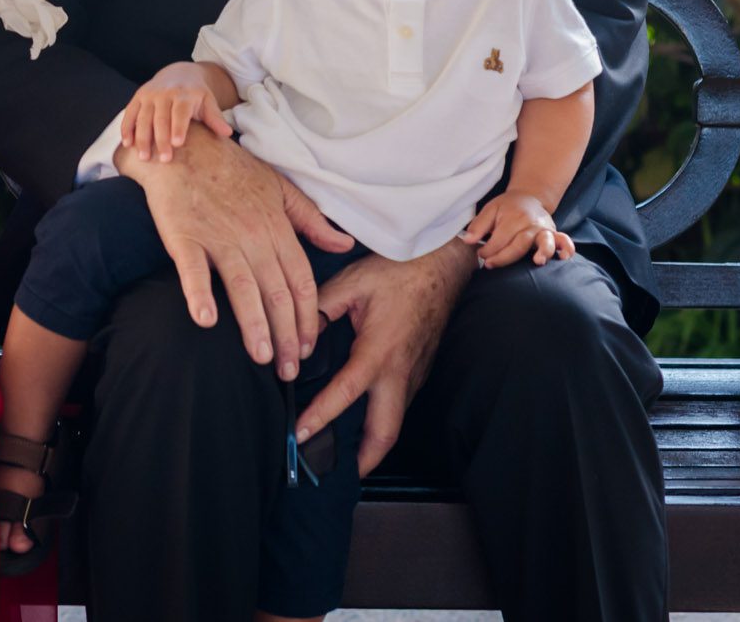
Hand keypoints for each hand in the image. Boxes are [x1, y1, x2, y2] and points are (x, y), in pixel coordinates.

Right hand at [120, 128, 352, 380]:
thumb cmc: (230, 169)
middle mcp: (252, 234)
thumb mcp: (279, 187)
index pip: (301, 280)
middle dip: (287, 334)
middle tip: (290, 370)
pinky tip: (206, 321)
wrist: (182, 145)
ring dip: (254, 324)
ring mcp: (217, 235)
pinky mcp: (184, 235)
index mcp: (276, 226)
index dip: (308, 317)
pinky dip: (198, 294)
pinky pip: (192, 269)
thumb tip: (344, 245)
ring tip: (262, 357)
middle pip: (277, 291)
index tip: (309, 348)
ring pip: (243, 286)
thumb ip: (311, 219)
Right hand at [121, 63, 232, 162]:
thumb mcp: (208, 102)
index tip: (177, 144)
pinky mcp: (138, 97)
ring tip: (144, 157)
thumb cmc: (196, 94)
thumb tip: (227, 133)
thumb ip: (215, 118)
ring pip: (143, 118)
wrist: (179, 73)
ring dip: (142, 138)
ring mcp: (149, 95)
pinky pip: (130, 114)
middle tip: (163, 160)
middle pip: (160, 118)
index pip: (179, 112)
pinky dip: (127, 129)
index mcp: (183, 94)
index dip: (178, 127)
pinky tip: (127, 144)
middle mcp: (164, 93)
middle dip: (160, 139)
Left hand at [295, 243, 473, 475]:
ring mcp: (414, 374)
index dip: (321, 417)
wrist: (442, 266)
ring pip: (396, 421)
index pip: (346, 394)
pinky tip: (364, 419)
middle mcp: (400, 371)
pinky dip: (383, 420)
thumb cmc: (398, 271)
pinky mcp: (420, 370)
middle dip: (364, 460)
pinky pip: (400, 404)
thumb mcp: (351, 282)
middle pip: (386, 432)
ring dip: (374, 443)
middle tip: (338, 473)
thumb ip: (319, 308)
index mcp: (379, 350)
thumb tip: (297, 337)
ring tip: (346, 455)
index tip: (300, 435)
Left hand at [459, 191, 575, 268]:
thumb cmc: (508, 207)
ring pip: (544, 242)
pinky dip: (567, 248)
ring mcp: (544, 229)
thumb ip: (478, 225)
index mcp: (513, 217)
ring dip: (543, 251)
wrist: (529, 197)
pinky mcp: (554, 233)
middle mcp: (531, 223)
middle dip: (503, 257)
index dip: (488, 250)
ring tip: (537, 261)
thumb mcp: (490, 209)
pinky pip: (564, 240)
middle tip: (489, 264)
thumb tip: (467, 241)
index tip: (481, 254)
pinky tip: (564, 258)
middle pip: (519, 244)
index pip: (500, 239)